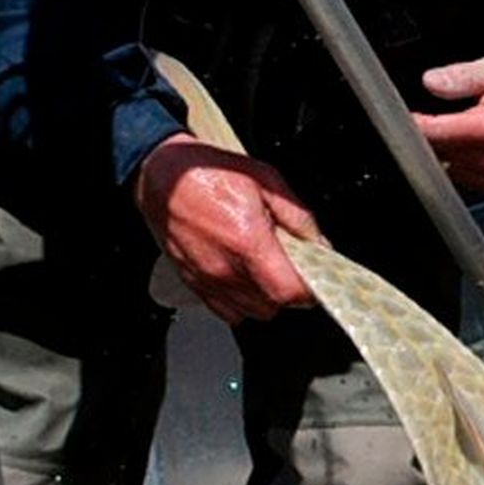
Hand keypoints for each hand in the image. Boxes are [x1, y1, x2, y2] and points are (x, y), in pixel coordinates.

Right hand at [133, 135, 320, 321]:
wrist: (162, 175)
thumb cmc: (209, 173)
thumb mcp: (266, 181)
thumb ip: (298, 217)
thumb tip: (321, 244)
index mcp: (248, 242)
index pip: (288, 291)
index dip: (308, 290)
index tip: (314, 279)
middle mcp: (225, 267)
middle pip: (273, 306)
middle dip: (289, 292)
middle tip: (291, 269)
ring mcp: (206, 277)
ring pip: (251, 311)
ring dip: (266, 298)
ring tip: (266, 271)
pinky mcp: (192, 281)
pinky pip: (226, 310)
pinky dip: (241, 302)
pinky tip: (245, 278)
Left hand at [414, 55, 483, 194]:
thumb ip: (462, 75)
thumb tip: (431, 82)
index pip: (435, 132)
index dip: (411, 121)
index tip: (400, 111)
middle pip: (436, 150)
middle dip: (427, 132)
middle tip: (432, 112)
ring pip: (444, 164)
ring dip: (441, 146)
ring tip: (456, 125)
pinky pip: (457, 174)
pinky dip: (454, 158)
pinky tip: (466, 141)